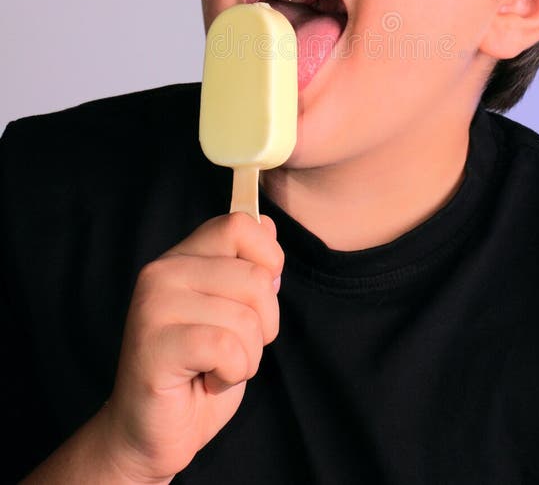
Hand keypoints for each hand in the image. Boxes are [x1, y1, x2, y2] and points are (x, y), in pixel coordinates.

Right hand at [98, 212, 283, 481]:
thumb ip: (247, 267)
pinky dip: (232, 373)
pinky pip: (227, 349)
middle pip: (255, 277)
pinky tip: (206, 380)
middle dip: (264, 325)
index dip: (268, 258)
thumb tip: (267, 224)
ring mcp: (153, 306)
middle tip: (231, 349)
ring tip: (214, 368)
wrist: (150, 434)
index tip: (259, 298)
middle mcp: (162, 271)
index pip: (239, 224)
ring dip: (246, 356)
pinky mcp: (154, 345)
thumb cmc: (199, 372)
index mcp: (182, 257)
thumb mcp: (234, 312)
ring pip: (246, 318)